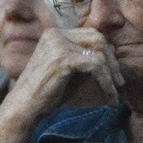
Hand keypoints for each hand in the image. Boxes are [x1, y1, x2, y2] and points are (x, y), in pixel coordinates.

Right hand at [0, 28, 122, 142]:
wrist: (23, 108)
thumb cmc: (45, 93)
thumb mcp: (68, 70)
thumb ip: (84, 60)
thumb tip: (113, 59)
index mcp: (55, 34)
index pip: (91, 35)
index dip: (107, 54)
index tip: (115, 75)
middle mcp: (56, 34)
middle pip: (98, 39)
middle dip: (112, 62)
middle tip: (119, 83)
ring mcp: (58, 45)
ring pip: (99, 53)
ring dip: (111, 76)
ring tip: (114, 95)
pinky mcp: (62, 59)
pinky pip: (96, 66)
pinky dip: (106, 83)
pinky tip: (109, 97)